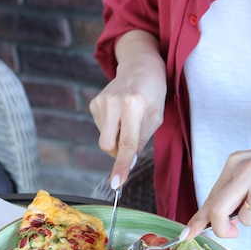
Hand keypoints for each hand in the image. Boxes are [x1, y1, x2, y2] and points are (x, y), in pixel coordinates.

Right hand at [90, 30, 166, 185]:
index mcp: (134, 104)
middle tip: (132, 140)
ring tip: (129, 118)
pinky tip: (120, 114)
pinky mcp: (94, 103)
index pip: (127, 143)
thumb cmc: (153, 94)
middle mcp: (114, 102)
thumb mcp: (156, 117)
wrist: (141, 66)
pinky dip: (112, 127)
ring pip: (105, 138)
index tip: (116, 183)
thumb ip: (141, 140)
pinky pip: (102, 128)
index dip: (121, 165)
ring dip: (117, 136)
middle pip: (108, 145)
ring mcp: (101, 101)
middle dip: (118, 151)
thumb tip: (126, 163)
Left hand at [186, 140, 250, 238]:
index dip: (199, 219)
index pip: (212, 196)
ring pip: (248, 220)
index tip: (187, 234)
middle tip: (233, 232)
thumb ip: (234, 191)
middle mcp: (249, 169)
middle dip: (222, 229)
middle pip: (220, 210)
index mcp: (236, 162)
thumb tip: (213, 219)